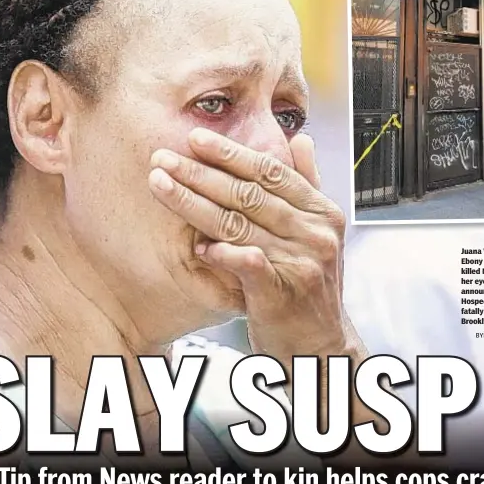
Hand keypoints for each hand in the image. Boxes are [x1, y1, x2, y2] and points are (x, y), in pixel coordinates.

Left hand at [148, 128, 356, 364]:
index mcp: (322, 212)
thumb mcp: (319, 232)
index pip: (272, 173)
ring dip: (194, 204)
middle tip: (165, 157)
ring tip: (161, 185)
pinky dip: (222, 254)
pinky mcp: (284, 294)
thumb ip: (308, 184)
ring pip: (239, 225)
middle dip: (201, 173)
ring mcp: (302, 263)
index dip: (232, 154)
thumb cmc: (310, 286)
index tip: (196, 139)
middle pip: (249, 194)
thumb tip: (300, 139)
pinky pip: (247, 265)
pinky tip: (196, 246)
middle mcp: (316, 234)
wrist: (321, 344)